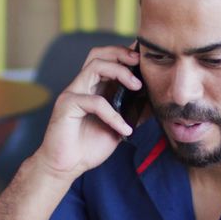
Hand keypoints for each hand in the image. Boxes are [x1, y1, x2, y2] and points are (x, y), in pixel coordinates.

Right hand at [34, 45, 142, 180]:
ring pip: (95, 66)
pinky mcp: (67, 105)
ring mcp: (73, 93)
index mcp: (93, 87)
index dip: (126, 54)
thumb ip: (133, 112)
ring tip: (137, 86)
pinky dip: (113, 114)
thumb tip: (154, 100)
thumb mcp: (119, 128)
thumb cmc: (88, 147)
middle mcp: (82, 86)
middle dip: (121, 52)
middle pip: (98, 53)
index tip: (147, 59)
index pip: (107, 59)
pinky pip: (94, 101)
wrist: (66, 167)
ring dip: (120, 72)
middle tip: (140, 62)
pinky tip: (124, 129)